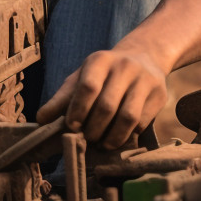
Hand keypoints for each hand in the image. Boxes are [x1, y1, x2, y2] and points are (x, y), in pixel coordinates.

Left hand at [36, 48, 169, 148]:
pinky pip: (142, 122)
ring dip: (112, 137)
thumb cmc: (104, 74)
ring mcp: (144, 80)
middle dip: (94, 128)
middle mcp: (124, 67)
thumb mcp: (81, 78)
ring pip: (128, 117)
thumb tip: (41, 120)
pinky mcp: (159, 95)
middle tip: (87, 139)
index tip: (71, 127)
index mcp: (100, 60)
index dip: (78, 110)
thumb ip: (62, 99)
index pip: (88, 87)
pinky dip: (128, 135)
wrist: (144, 57)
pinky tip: (118, 138)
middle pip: (107, 106)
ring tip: (102, 144)